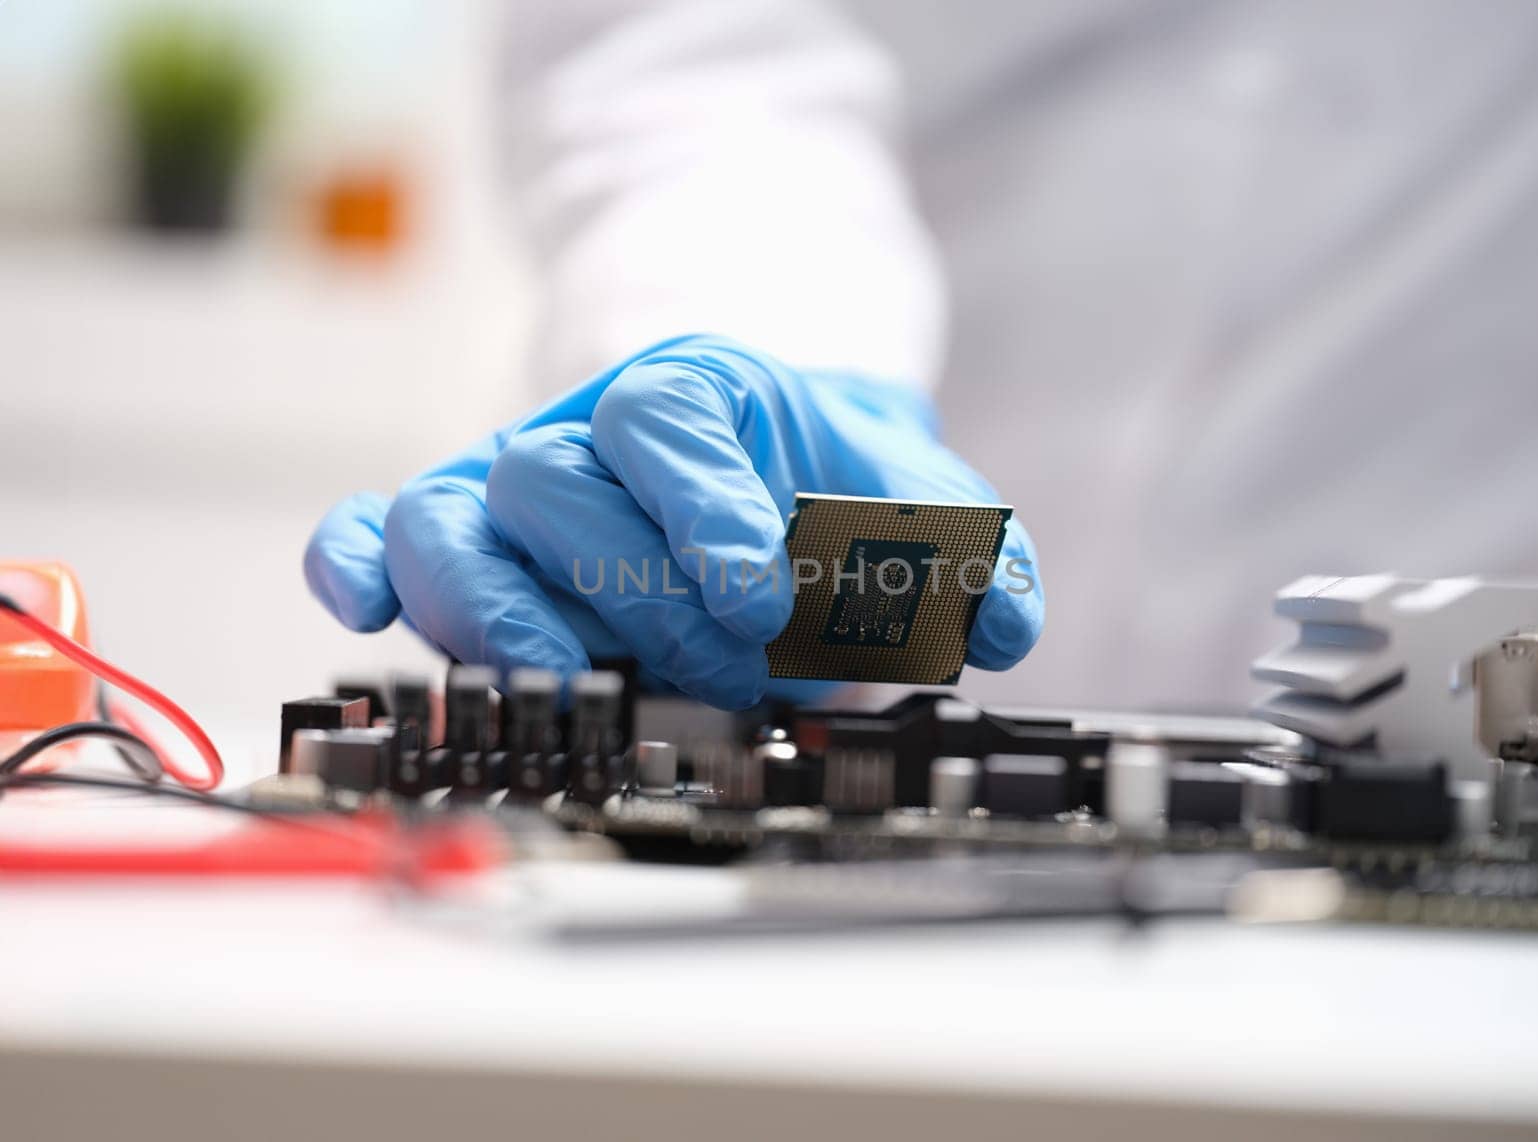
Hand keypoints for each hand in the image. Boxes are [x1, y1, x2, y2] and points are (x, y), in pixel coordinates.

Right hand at [304, 335, 1042, 707]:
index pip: (667, 421)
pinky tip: (366, 619)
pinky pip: (371, 534)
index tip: (760, 595)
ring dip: (497, 613)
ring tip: (571, 684)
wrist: (751, 469)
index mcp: (693, 390)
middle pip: (555, 485)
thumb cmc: (819, 481)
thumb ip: (966, 546)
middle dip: (633, 592)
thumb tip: (1004, 617)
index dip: (703, 509)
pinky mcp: (457, 543)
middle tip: (721, 668)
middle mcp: (582, 431)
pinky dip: (357, 569)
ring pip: (446, 521)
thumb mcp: (909, 494)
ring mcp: (505, 488)